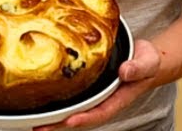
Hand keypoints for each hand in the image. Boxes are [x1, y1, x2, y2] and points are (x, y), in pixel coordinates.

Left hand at [32, 38, 162, 129]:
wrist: (143, 58)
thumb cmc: (146, 61)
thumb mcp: (148, 61)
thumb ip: (139, 67)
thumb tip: (125, 71)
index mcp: (118, 99)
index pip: (100, 112)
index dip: (86, 118)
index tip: (70, 120)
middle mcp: (103, 101)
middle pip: (80, 117)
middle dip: (60, 125)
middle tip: (39, 127)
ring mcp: (94, 97)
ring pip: (72, 111)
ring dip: (53, 118)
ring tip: (33, 121)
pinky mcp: (86, 89)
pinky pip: (71, 99)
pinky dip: (56, 104)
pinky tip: (40, 103)